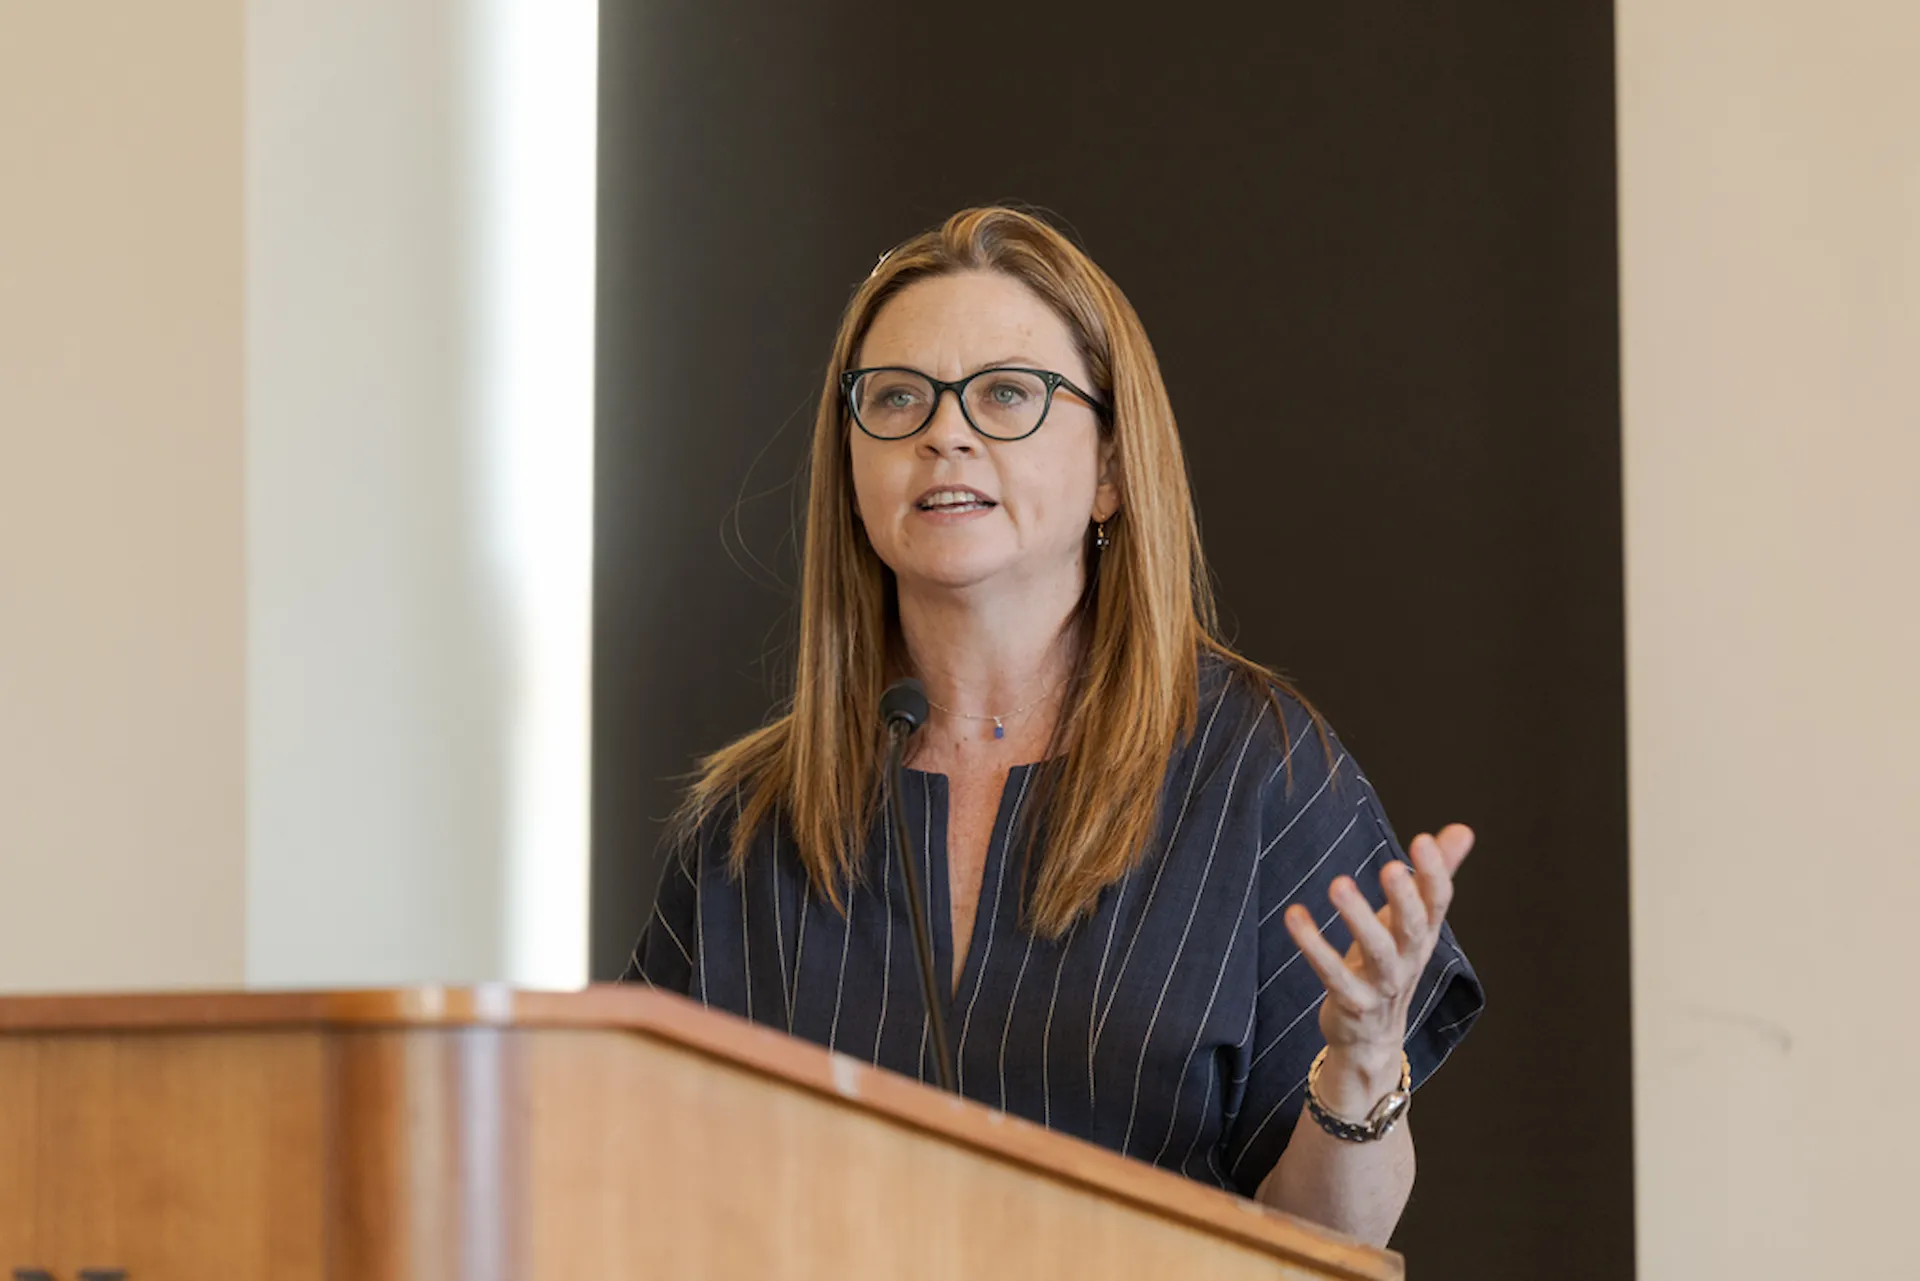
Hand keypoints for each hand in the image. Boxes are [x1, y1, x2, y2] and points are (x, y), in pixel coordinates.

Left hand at [1283, 824, 1473, 1113]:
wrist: (1373, 1038)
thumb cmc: (1390, 964)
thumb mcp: (1412, 919)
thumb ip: (1433, 875)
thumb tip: (1462, 830)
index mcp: (1423, 935)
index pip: (1438, 903)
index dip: (1434, 874)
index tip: (1423, 840)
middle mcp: (1409, 959)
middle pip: (1413, 928)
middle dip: (1405, 898)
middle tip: (1391, 865)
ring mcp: (1382, 986)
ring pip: (1377, 953)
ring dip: (1359, 919)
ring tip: (1338, 884)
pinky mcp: (1352, 1004)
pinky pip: (1333, 975)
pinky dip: (1314, 946)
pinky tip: (1295, 916)